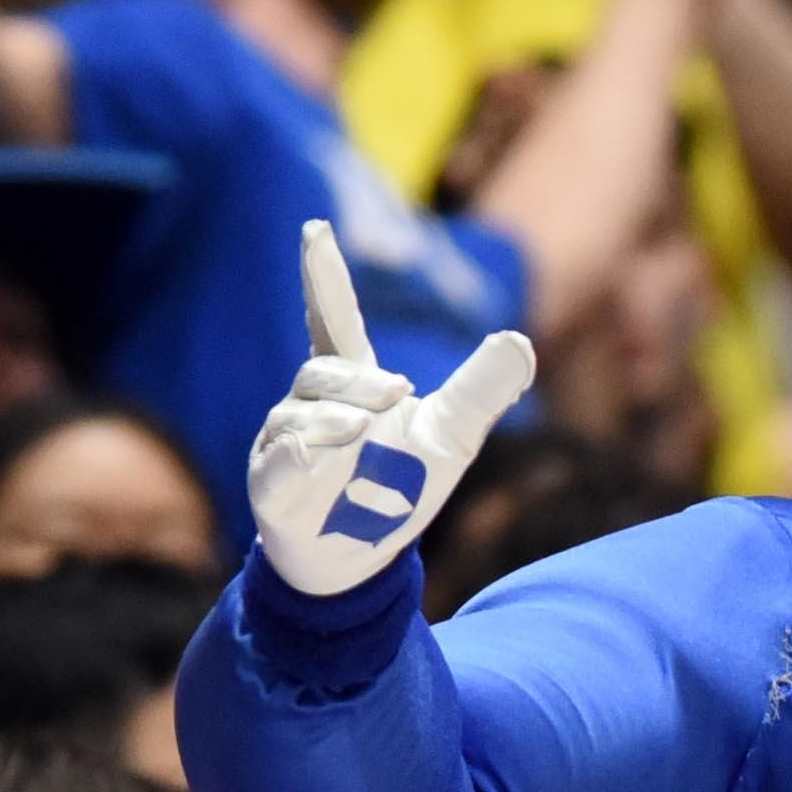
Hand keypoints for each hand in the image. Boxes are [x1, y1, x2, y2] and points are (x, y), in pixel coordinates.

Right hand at [249, 222, 531, 600]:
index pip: (334, 321)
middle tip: (401, 393)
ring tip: (364, 432)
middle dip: (361, 380)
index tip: (315, 229)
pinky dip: (301, 454)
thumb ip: (481, 391)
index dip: (324, 277)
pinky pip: (280, 459)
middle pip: (326, 370)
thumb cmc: (398, 491)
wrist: (361, 561)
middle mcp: (310, 405)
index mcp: (353, 384)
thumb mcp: (451, 437)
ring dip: (335, 417)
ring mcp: (284, 442)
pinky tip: (318, 455)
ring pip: (301, 412)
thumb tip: (520, 343)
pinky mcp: (271, 483)